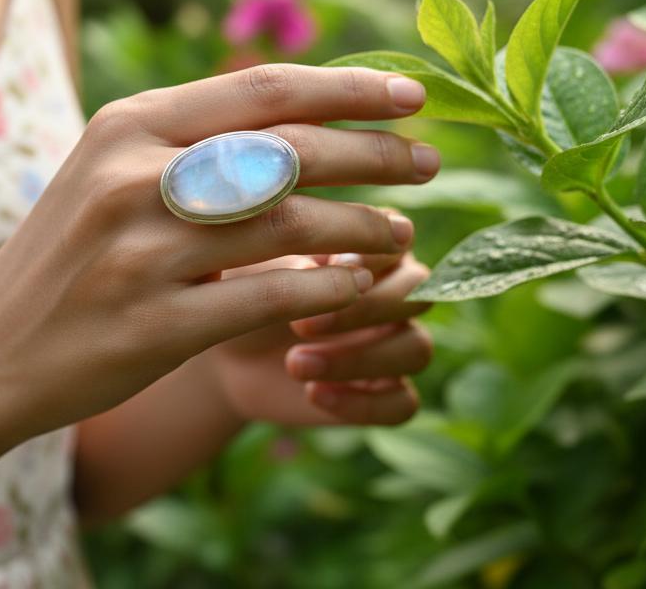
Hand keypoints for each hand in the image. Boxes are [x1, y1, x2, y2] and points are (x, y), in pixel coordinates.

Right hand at [0, 64, 439, 445]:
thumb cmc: (66, 259)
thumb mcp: (107, 174)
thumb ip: (190, 141)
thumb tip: (302, 116)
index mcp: (127, 126)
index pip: (262, 90)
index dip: (349, 88)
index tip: (412, 95)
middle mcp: (133, 177)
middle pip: (289, 149)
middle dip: (376, 153)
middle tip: (430, 164)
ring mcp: (142, 253)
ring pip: (290, 223)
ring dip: (363, 226)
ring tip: (401, 231)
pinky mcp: (156, 324)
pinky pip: (270, 296)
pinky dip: (326, 288)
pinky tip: (356, 288)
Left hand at [203, 251, 431, 426]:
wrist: (228, 352)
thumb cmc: (244, 293)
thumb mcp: (255, 269)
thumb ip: (291, 259)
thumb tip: (332, 266)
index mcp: (371, 246)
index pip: (397, 241)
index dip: (367, 257)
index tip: (324, 267)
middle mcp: (394, 292)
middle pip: (417, 295)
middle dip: (364, 309)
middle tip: (301, 324)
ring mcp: (394, 342)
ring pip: (416, 349)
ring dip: (358, 359)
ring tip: (294, 364)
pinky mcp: (384, 390)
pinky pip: (403, 403)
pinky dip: (362, 403)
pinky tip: (314, 395)